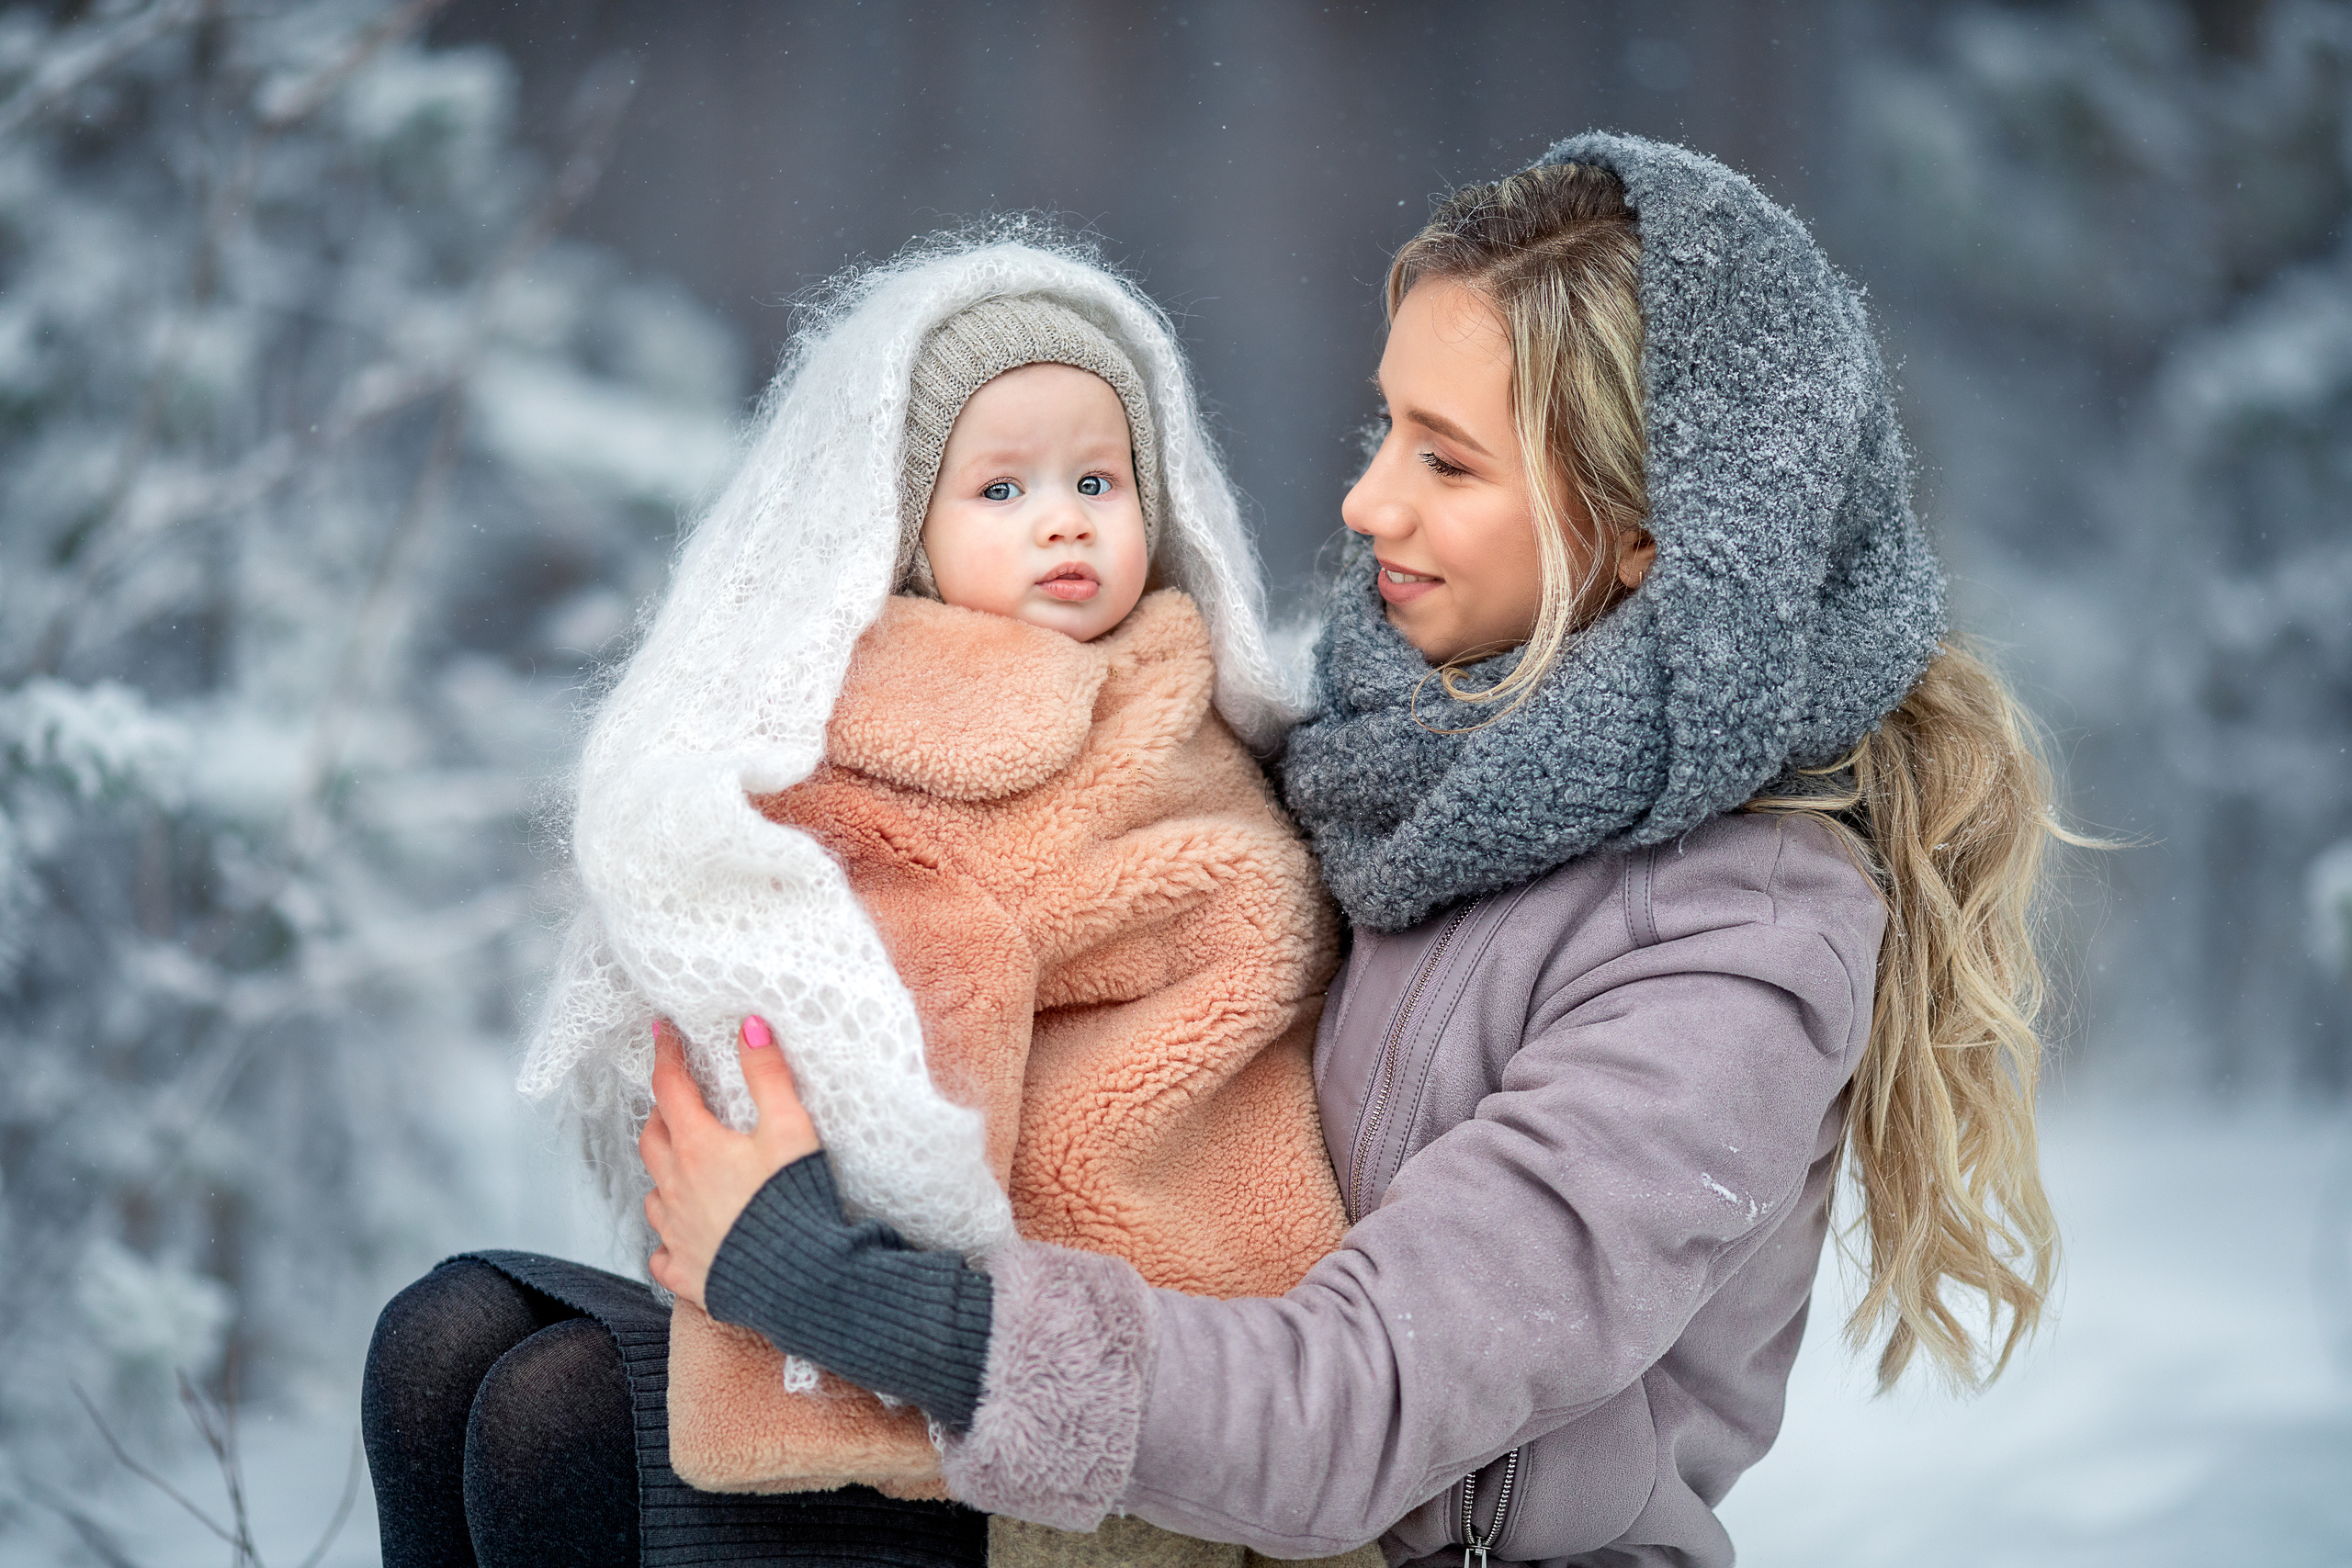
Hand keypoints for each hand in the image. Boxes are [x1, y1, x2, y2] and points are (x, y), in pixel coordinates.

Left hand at [638, 1015, 821, 1307]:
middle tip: (677, 1102)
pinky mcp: (686, 1273)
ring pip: (653, 1196)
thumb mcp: (790, 1128)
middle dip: (661, 1115)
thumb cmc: (796, 1202)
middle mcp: (677, 1189)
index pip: (671, 1089)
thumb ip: (768, 1075)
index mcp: (699, 1149)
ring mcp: (677, 1235)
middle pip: (652, 1140)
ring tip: (683, 1168)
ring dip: (662, 1175)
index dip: (666, 1056)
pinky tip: (684, 1236)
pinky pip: (662, 1254)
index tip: (663, 1033)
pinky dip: (668, 1240)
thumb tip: (750, 1026)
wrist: (801, 1279)